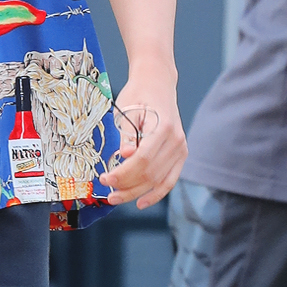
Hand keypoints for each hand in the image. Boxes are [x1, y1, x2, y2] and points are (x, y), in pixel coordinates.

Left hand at [100, 64, 186, 209]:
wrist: (157, 84)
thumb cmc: (138, 95)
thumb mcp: (127, 110)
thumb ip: (127, 134)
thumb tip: (125, 156)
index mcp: (164, 128)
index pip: (143, 160)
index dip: (123, 174)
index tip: (105, 179)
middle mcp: (177, 141)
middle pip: (151, 174)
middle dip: (127, 186)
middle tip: (107, 192)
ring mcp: (181, 149)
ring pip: (159, 180)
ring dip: (137, 192)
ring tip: (117, 198)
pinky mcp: (181, 154)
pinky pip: (169, 179)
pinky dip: (156, 193)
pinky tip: (141, 202)